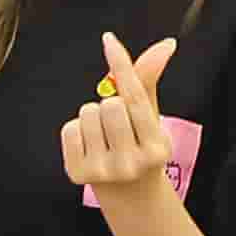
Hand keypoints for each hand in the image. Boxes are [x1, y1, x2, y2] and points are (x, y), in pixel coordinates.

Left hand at [56, 33, 187, 221]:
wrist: (128, 194)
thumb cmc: (139, 145)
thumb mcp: (150, 118)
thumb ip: (149, 80)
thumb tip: (166, 44)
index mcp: (157, 146)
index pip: (136, 98)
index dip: (122, 67)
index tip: (109, 41)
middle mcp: (132, 162)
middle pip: (108, 104)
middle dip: (110, 104)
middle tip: (117, 124)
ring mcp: (104, 170)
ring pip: (87, 113)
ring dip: (92, 117)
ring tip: (104, 135)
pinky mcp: (78, 173)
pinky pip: (69, 129)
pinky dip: (76, 131)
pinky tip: (89, 145)